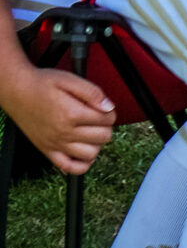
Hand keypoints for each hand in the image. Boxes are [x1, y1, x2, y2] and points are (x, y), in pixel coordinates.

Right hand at [1, 67, 115, 174]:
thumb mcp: (70, 80)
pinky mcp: (47, 151)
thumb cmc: (41, 84)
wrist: (17, 91)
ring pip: (91, 154)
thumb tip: (108, 107)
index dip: (109, 112)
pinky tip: (83, 152)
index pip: (107, 119)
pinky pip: (70, 168)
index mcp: (72, 114)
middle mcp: (64, 132)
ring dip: (96, 144)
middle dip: (105, 127)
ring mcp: (55, 144)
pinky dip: (82, 164)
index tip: (102, 108)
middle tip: (96, 119)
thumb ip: (93, 92)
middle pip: (103, 137)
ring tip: (90, 133)